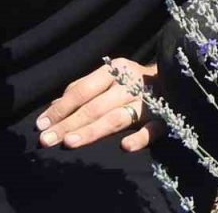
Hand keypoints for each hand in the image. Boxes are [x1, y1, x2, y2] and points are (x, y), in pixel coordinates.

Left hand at [36, 58, 159, 151]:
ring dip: (93, 130)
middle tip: (47, 139)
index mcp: (116, 70)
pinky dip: (140, 137)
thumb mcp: (109, 78)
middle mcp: (131, 83)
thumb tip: (52, 108)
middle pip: (96, 106)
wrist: (176, 80)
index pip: (83, 89)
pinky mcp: (165, 117)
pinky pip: (152, 130)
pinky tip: (125, 146)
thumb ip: (82, 90)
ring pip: (118, 118)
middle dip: (69, 123)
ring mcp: (149, 101)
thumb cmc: (133, 82)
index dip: (61, 108)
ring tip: (71, 142)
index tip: (41, 125)